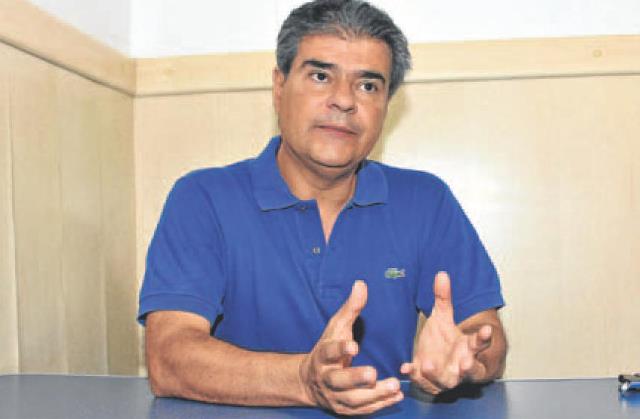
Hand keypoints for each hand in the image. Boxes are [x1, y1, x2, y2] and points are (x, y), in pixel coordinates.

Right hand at [299, 280, 403, 414]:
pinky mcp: (344, 409)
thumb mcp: (336, 328)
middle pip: (339, 381)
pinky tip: (395, 397)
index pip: (329, 352)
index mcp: (322, 357)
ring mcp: (334, 396)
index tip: (354, 345)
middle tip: (373, 374)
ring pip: (352, 400)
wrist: (309, 382)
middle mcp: (326, 378)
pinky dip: (379, 405)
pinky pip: (362, 410)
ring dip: (374, 395)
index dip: (340, 349)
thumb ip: (350, 308)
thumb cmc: (327, 349)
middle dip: (356, 378)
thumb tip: (361, 284)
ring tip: (394, 386)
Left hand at [400, 272, 492, 393]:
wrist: (432, 359)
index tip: (486, 330)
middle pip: (471, 370)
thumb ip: (443, 298)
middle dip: (469, 368)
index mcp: (468, 348)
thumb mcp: (442, 317)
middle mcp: (461, 365)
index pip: (480, 343)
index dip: (484, 337)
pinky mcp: (430, 383)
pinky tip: (406, 367)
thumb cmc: (443, 339)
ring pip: (446, 381)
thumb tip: (441, 274)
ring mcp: (446, 376)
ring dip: (437, 374)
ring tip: (428, 364)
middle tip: (465, 363)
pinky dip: (415, 376)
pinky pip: (424, 383)